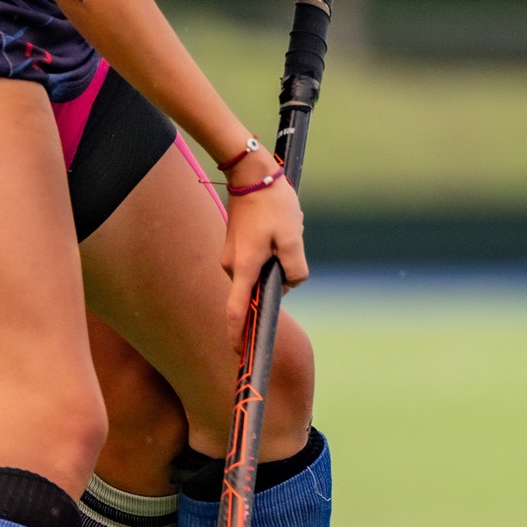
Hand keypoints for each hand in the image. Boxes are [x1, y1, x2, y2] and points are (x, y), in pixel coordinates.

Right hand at [220, 167, 307, 345]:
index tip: (240, 353)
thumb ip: (295, 268)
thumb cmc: (272, 204)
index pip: (237, 311)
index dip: (238, 335)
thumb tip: (289, 283)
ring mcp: (231, 255)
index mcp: (245, 267)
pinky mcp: (234, 246)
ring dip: (275, 262)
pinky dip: (268, 253)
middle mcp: (232, 265)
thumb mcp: (293, 237)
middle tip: (288, 246)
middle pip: (256, 290)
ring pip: (258, 273)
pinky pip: (254, 261)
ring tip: (283, 230)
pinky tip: (276, 227)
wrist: (250, 173)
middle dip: (276, 280)